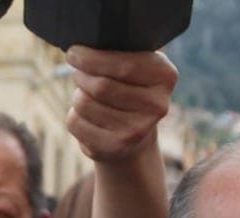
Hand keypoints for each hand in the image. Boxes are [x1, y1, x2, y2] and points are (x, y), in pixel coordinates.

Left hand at [65, 46, 176, 162]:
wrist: (134, 139)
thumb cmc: (130, 90)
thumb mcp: (137, 67)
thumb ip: (121, 52)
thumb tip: (84, 47)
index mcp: (165, 76)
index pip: (124, 65)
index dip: (92, 58)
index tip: (73, 52)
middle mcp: (156, 106)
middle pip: (101, 85)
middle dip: (82, 75)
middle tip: (78, 72)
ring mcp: (136, 130)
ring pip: (84, 103)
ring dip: (78, 95)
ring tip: (86, 95)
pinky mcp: (113, 148)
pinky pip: (76, 122)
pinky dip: (74, 115)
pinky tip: (87, 117)